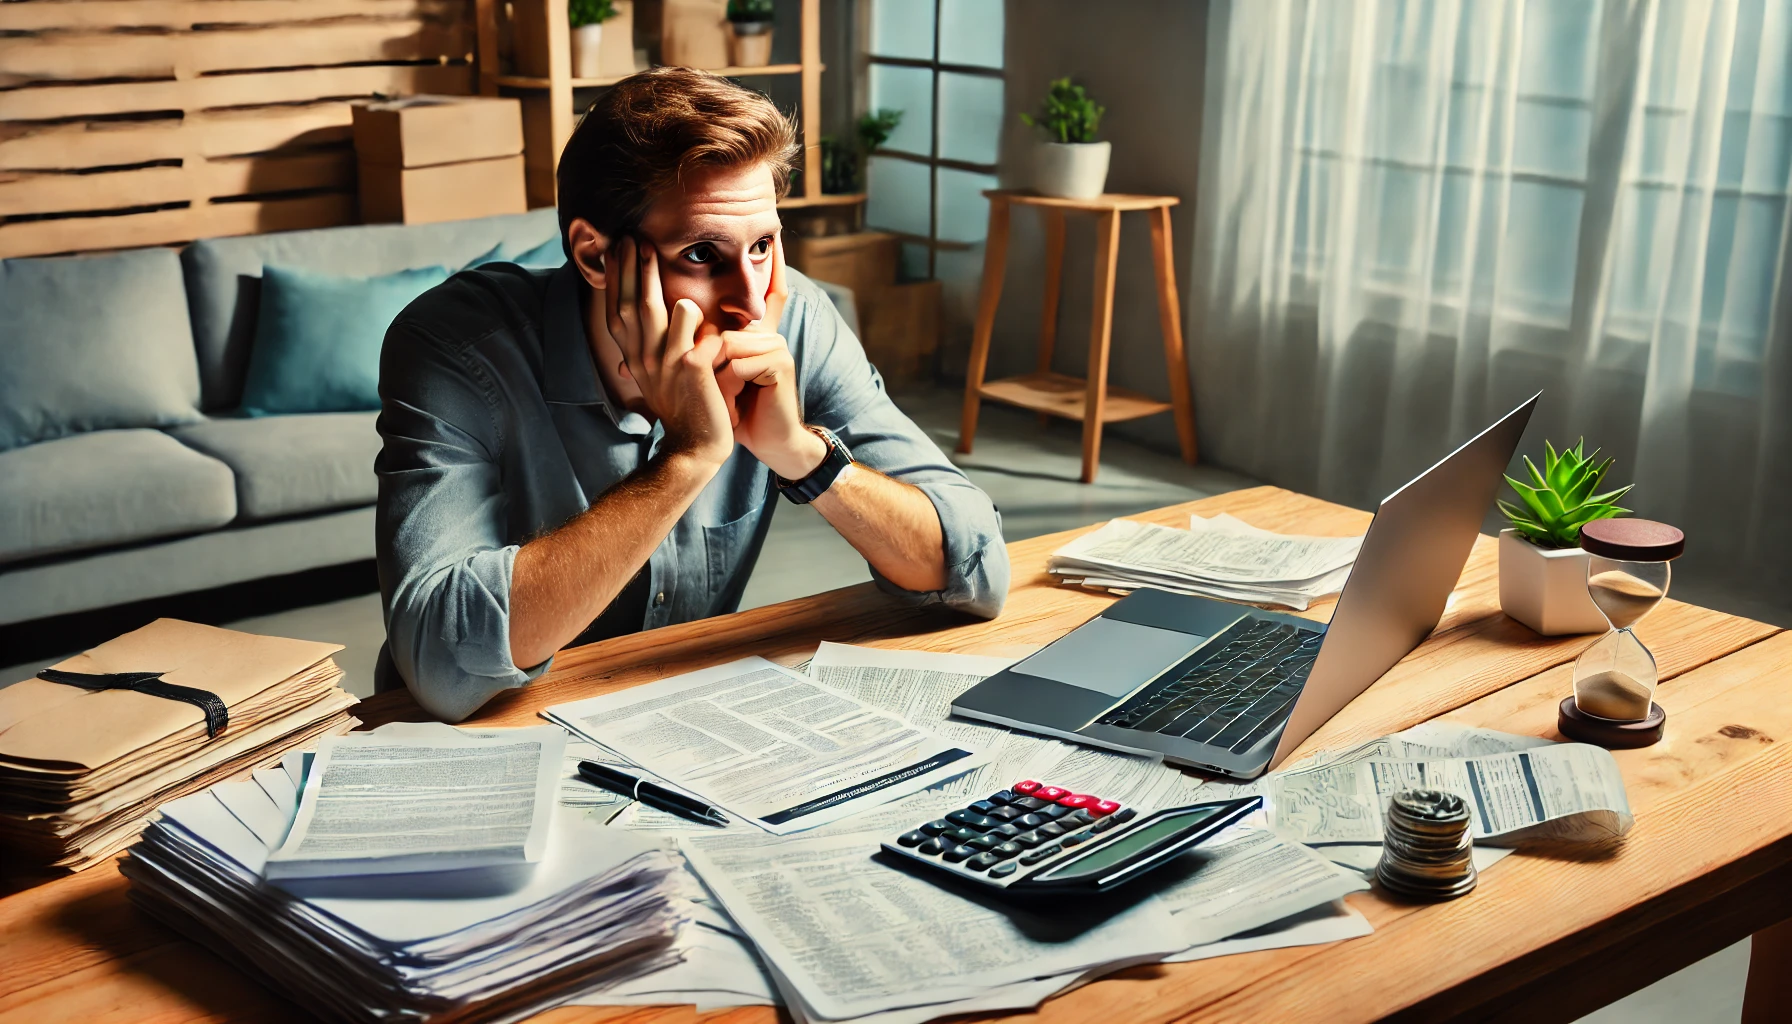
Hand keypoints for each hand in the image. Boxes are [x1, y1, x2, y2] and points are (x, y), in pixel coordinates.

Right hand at [604, 236, 734, 467]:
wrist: (696, 446)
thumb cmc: (683, 405)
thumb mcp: (656, 374)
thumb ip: (650, 345)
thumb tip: (643, 314)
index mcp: (634, 358)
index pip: (617, 312)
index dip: (615, 281)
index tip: (615, 251)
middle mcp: (642, 359)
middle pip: (631, 305)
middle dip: (629, 268)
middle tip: (630, 236)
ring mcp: (664, 364)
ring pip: (653, 312)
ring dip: (651, 278)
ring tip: (650, 248)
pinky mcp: (690, 370)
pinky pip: (691, 330)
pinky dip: (693, 314)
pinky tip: (692, 299)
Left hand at [718, 234, 826, 479]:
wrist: (768, 440)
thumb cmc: (738, 408)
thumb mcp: (717, 373)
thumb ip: (702, 347)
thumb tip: (674, 322)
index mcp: (754, 332)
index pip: (764, 291)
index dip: (772, 265)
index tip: (775, 237)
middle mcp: (767, 332)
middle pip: (730, 321)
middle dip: (710, 354)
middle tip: (710, 378)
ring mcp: (775, 345)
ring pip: (726, 342)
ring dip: (716, 375)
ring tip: (724, 396)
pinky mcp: (780, 363)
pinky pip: (738, 361)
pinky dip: (728, 383)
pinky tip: (737, 400)